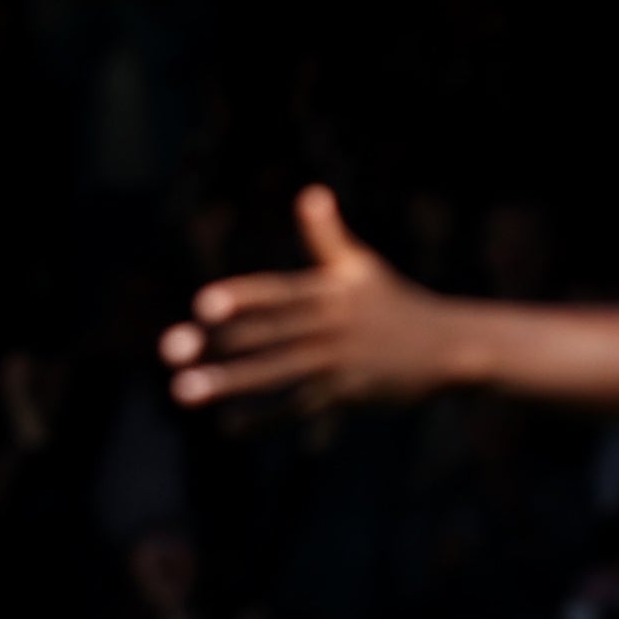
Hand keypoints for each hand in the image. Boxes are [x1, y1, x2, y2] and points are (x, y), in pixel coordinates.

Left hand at [164, 187, 455, 411]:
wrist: (450, 349)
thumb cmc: (397, 303)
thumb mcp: (364, 267)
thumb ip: (329, 236)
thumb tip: (311, 193)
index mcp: (329, 292)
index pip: (278, 293)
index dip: (242, 297)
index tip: (202, 304)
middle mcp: (330, 327)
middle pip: (267, 335)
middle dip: (217, 344)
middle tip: (169, 350)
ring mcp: (338, 364)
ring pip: (276, 374)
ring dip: (229, 383)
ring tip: (182, 391)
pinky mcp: (348, 395)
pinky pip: (299, 408)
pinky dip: (265, 418)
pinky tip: (228, 424)